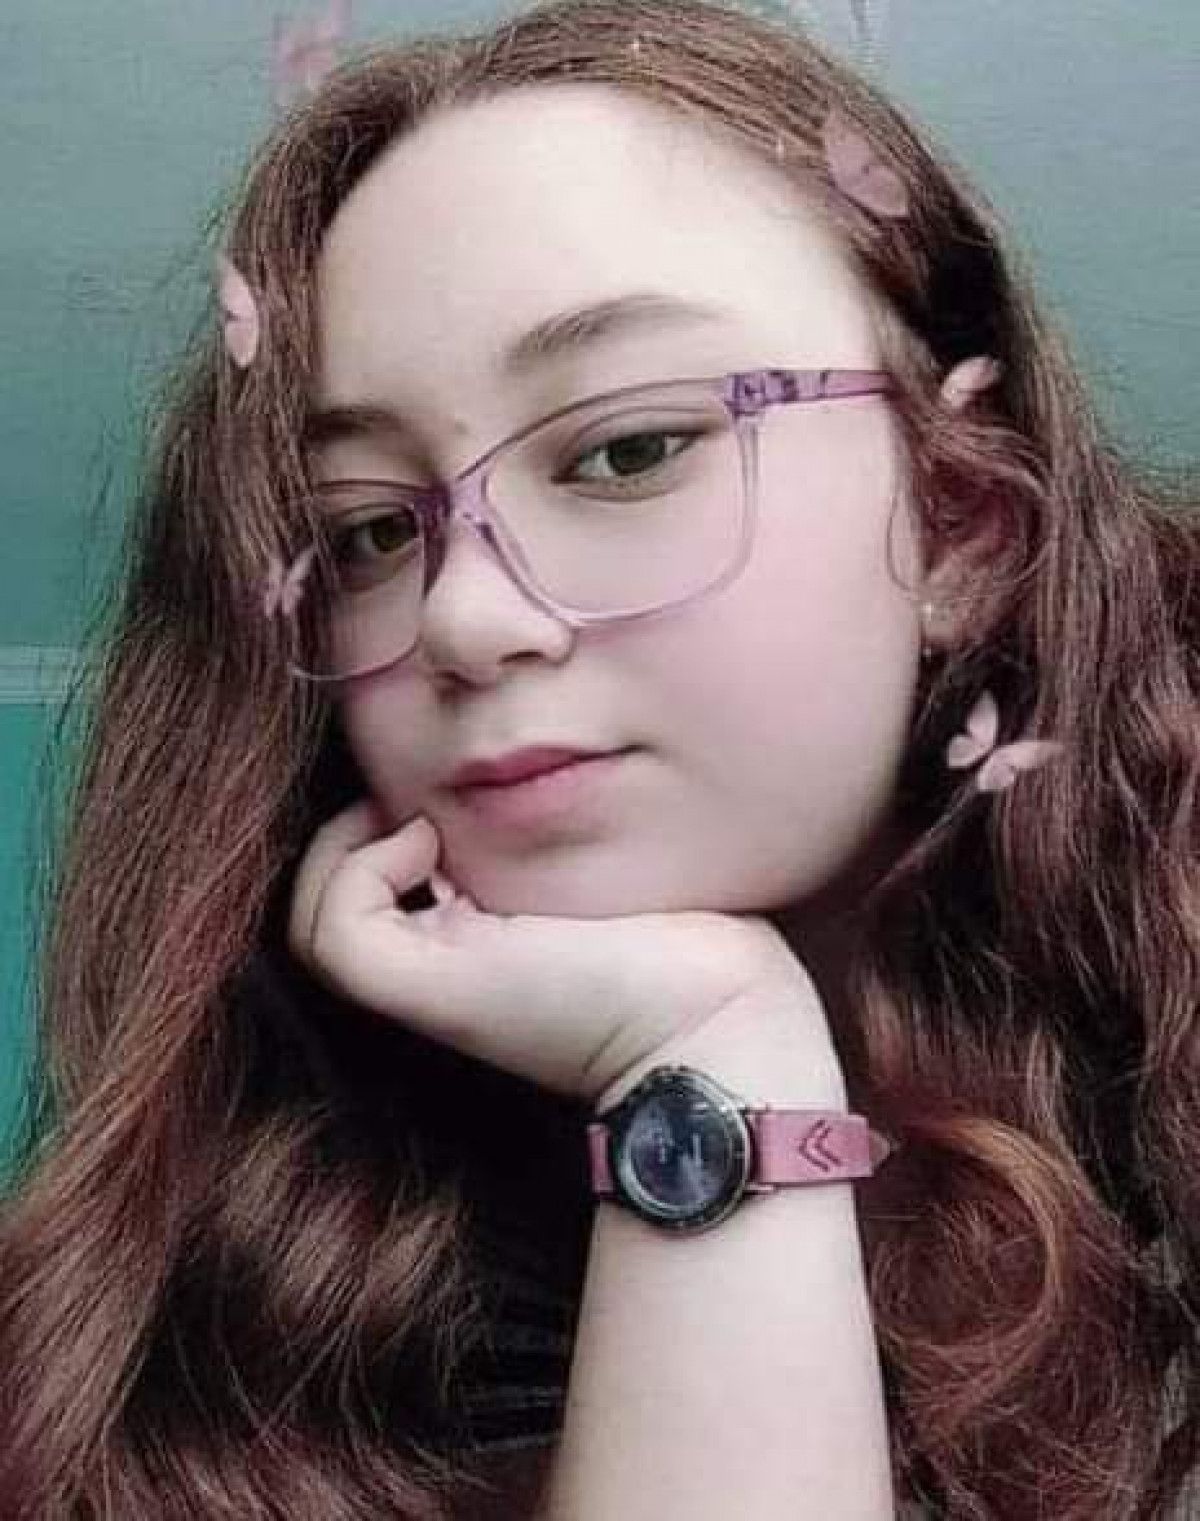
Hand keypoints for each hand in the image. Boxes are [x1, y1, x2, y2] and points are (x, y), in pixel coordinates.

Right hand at [286, 797, 839, 1104]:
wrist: (712, 1012)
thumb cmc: (675, 927)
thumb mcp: (583, 857)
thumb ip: (528, 827)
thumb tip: (480, 768)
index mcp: (467, 942)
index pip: (369, 884)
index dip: (373, 828)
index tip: (431, 793)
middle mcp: (435, 969)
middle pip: (322, 906)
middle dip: (345, 836)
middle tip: (411, 802)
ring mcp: (424, 986)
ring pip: (310, 920)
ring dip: (342, 850)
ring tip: (415, 820)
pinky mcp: (426, 992)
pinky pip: (329, 929)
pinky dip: (355, 871)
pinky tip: (427, 841)